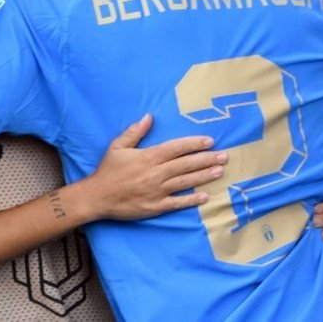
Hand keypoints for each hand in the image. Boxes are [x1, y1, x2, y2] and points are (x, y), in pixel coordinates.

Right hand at [81, 114, 226, 220]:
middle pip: (187, 164)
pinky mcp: (156, 206)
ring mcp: (158, 191)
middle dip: (207, 159)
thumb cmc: (108, 170)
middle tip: (224, 156)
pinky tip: (205, 197)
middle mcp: (157, 173)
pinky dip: (191, 200)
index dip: (194, 144)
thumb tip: (150, 117)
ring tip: (220, 171)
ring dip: (204, 176)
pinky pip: (177, 203)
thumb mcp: (117, 146)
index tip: (210, 141)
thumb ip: (135, 131)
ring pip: (186, 182)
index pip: (177, 148)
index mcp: (149, 157)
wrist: (98, 196)